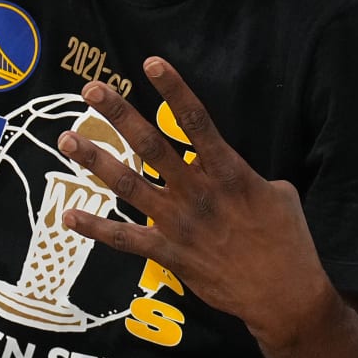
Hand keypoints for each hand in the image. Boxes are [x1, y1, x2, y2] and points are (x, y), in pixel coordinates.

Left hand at [58, 58, 332, 346]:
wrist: (283, 294)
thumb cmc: (289, 240)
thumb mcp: (280, 193)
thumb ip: (248, 175)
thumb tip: (231, 169)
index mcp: (229, 171)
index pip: (197, 121)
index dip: (174, 89)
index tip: (151, 63)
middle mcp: (197, 192)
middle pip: (151, 145)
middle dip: (120, 115)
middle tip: (92, 89)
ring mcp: (179, 224)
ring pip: (128, 186)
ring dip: (96, 161)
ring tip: (68, 138)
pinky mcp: (169, 254)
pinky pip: (125, 239)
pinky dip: (95, 228)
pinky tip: (68, 214)